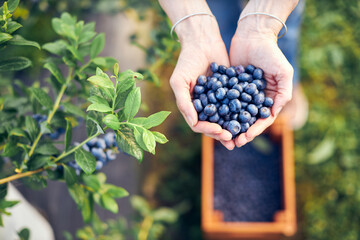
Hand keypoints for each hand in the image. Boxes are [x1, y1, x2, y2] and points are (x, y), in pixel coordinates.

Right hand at [170, 24, 234, 148]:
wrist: (202, 41)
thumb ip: (184, 102)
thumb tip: (193, 123)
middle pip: (213, 125)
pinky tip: (251, 118)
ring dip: (233, 127)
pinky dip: (242, 112)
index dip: (209, 130)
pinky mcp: (229, 91)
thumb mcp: (180, 81)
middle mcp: (204, 105)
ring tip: (242, 136)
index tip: (220, 132)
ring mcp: (217, 99)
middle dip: (222, 133)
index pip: (199, 124)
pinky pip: (236, 104)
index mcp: (191, 106)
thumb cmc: (187, 61)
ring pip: (225, 117)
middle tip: (233, 139)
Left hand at [229, 31, 293, 146]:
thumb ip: (283, 93)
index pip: (262, 119)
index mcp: (269, 99)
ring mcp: (240, 94)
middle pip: (247, 120)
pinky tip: (212, 119)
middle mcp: (254, 99)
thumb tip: (274, 114)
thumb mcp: (283, 72)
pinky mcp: (228, 87)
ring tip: (221, 135)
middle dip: (240, 132)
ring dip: (228, 125)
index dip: (255, 129)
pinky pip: (222, 101)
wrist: (253, 35)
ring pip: (233, 114)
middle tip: (232, 142)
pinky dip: (218, 111)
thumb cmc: (271, 53)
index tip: (246, 137)